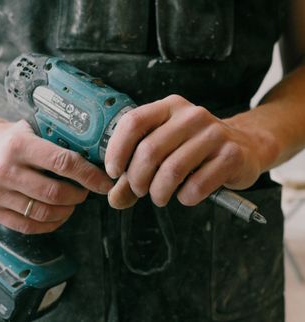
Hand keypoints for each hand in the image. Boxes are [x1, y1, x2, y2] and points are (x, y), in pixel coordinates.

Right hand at [0, 120, 113, 233]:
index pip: (63, 163)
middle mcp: (4, 170)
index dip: (88, 175)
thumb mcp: (34, 129)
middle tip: (86, 191)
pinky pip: (29, 226)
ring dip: (67, 211)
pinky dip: (51, 223)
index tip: (105, 183)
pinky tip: (58, 213)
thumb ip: (60, 141)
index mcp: (19, 145)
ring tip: (72, 202)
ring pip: (44, 213)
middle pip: (55, 193)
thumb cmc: (15, 140)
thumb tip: (99, 157)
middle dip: (79, 195)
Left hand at [105, 95, 262, 208]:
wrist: (244, 148)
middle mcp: (191, 115)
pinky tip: (186, 195)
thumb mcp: (163, 152)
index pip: (133, 122)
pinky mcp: (231, 155)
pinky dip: (185, 198)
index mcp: (169, 107)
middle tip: (140, 191)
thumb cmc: (195, 151)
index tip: (114, 172)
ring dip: (159, 193)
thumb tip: (115, 198)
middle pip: (149, 151)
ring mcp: (214, 133)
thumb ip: (135, 173)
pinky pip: (197, 186)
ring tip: (160, 196)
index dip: (116, 150)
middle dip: (137, 180)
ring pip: (172, 170)